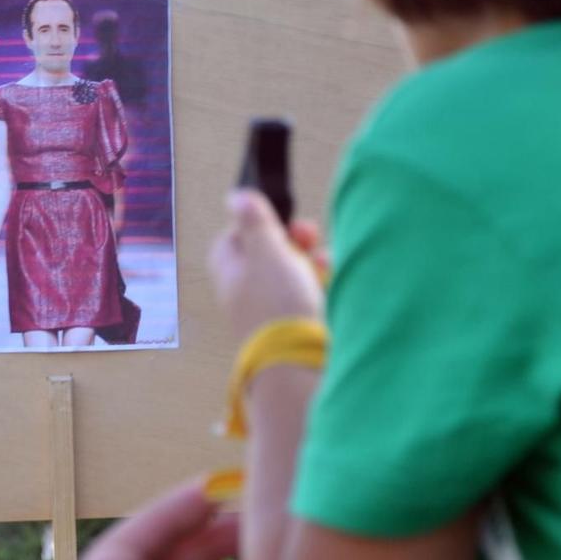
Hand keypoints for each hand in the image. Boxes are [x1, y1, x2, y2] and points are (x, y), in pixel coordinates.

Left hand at [208, 190, 324, 338]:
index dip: (257, 223)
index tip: (277, 217)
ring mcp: (271, 308)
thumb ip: (254, 221)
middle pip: (268, 252)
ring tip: (323, 260)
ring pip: (293, 271)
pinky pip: (309, 293)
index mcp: (229, 270)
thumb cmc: (276, 302)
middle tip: (308, 233)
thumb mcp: (265, 250)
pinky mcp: (297, 323)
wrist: (298, 363)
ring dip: (311, 260)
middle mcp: (247, 289)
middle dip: (293, 239)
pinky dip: (321, 282)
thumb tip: (236, 196)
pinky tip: (331, 279)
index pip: (235, 236)